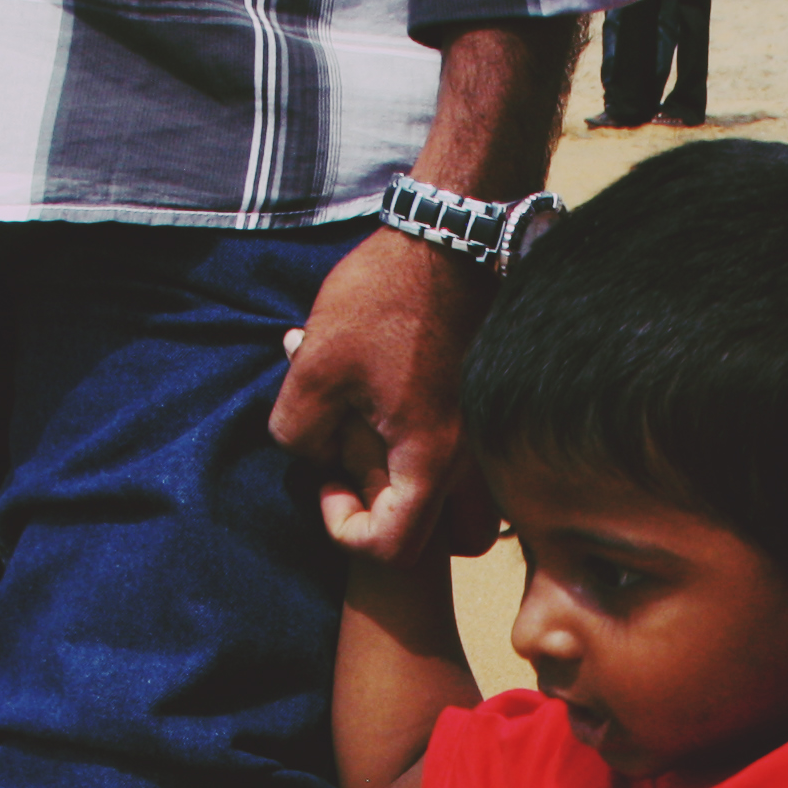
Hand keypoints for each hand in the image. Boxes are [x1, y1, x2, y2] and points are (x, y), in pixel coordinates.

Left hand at [272, 230, 497, 560]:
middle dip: (410, 521)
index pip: (394, 550)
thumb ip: (299, 432)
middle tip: (368, 473)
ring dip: (426, 485)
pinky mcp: (488, 402)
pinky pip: (473, 451)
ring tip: (379, 437)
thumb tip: (311, 456)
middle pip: (459, 539)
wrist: (450, 237)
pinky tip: (394, 397)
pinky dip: (437, 446)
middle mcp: (474, 457)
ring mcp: (489, 431)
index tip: (326, 480)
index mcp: (432, 459)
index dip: (346, 530)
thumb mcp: (315, 368)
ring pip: (473, 497)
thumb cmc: (385, 299)